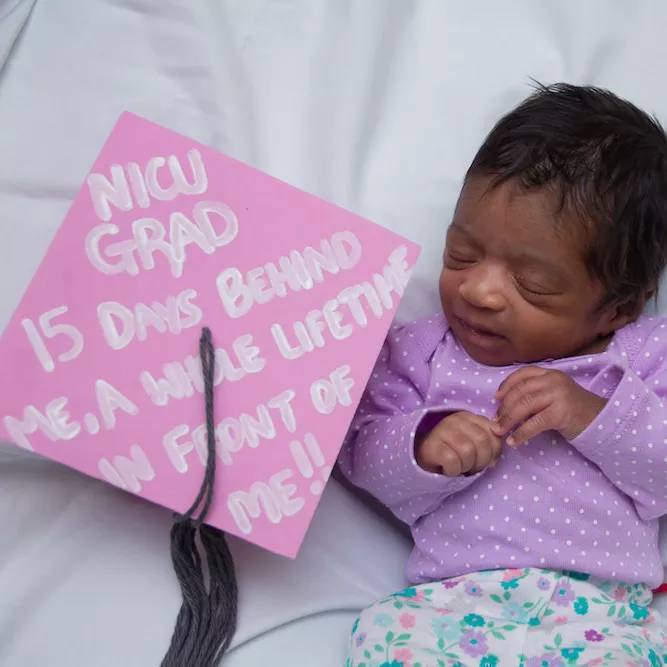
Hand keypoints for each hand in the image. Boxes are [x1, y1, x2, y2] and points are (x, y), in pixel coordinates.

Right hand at [416, 411, 502, 476]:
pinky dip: (454, 470)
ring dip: (467, 466)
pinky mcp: (432, 446)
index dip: (495, 452)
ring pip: (468, 451)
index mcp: (468, 417)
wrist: (423, 458)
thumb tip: (495, 459)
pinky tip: (449, 469)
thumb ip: (488, 443)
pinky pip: (452, 461)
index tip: (487, 461)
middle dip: (482, 460)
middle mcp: (455, 420)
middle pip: (482, 441)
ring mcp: (441, 431)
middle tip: (473, 467)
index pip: (494, 434)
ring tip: (460, 467)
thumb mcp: (472, 443)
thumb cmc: (453, 451)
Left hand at [492, 367, 606, 445]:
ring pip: (524, 406)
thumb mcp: (553, 395)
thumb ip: (534, 394)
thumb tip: (504, 405)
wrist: (601, 422)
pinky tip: (514, 441)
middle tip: (494, 422)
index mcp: (550, 374)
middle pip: (520, 392)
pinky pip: (534, 423)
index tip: (496, 398)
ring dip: (508, 420)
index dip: (506, 386)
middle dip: (503, 408)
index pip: (522, 374)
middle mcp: (553, 380)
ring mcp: (558, 395)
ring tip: (500, 432)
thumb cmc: (573, 410)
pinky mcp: (561, 412)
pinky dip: (521, 433)